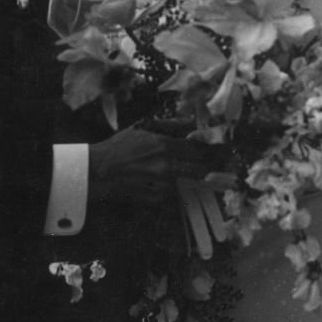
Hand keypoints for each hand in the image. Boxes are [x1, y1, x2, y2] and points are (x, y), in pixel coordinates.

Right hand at [88, 126, 220, 206]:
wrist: (97, 172)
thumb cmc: (118, 147)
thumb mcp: (142, 128)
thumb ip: (170, 125)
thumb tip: (191, 121)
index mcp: (164, 146)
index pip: (199, 150)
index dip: (214, 150)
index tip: (224, 150)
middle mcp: (166, 166)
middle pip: (200, 169)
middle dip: (212, 168)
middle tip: (222, 166)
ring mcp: (161, 185)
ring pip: (188, 183)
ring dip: (190, 180)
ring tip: (187, 175)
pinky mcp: (156, 200)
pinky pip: (173, 195)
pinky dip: (174, 190)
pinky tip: (166, 184)